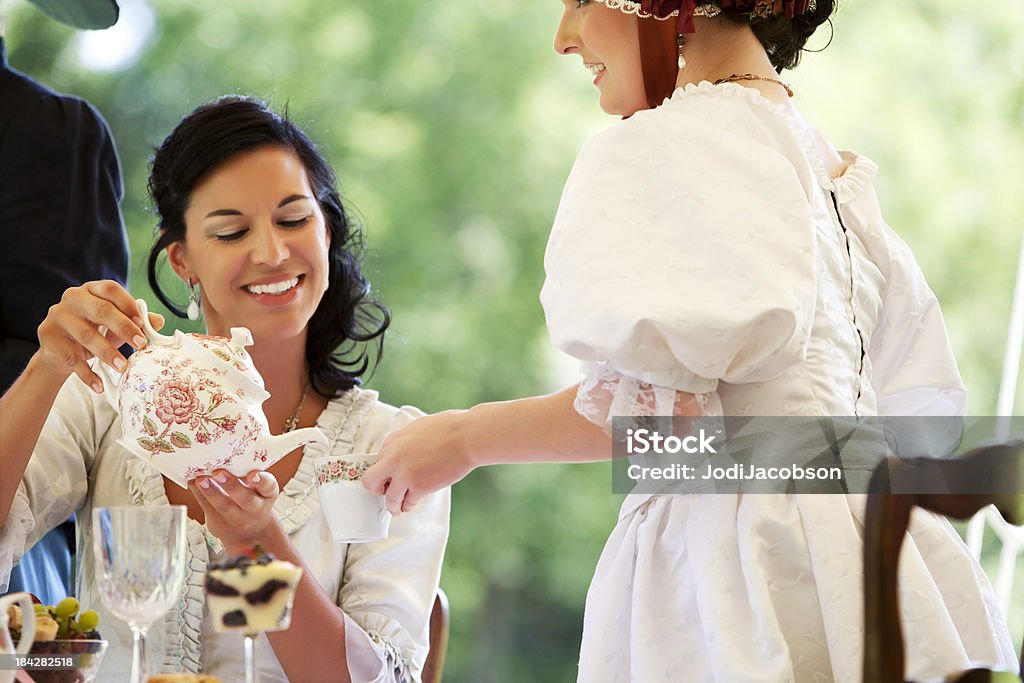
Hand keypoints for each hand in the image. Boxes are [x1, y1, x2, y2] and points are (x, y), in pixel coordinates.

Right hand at [35, 280, 163, 391]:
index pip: (110, 289)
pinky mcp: (48, 336)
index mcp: (92, 289)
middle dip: (124, 329)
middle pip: (101, 310)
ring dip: (107, 353)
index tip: (143, 324)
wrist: (61, 351)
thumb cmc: (95, 331)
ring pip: (86, 335)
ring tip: (123, 367)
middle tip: (141, 346)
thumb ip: (137, 322)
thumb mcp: (116, 325)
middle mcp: (73, 298)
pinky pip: (71, 357)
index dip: (128, 304)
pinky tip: (99, 386)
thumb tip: (159, 321)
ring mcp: (58, 316)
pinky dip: (87, 374)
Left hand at [190, 470, 279, 551]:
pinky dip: (199, 494)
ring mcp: (238, 519)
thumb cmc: (254, 499)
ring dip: (211, 492)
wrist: (250, 531)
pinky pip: (208, 509)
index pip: (268, 486)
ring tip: (201, 480)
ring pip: (224, 507)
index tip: (252, 475)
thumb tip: (228, 454)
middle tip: (218, 473)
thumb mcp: (260, 488)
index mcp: (267, 494)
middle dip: (231, 486)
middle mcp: (255, 508)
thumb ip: (250, 474)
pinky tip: (193, 483)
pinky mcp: (220, 524)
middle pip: (245, 499)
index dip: (261, 481)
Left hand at [362, 410, 477, 514]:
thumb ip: (404, 442)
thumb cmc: (449, 428)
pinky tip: (411, 504)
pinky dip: (409, 505)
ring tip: (398, 508)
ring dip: (394, 505)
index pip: (377, 462)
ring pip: (389, 499)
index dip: (384, 472)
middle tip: (386, 492)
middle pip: (370, 482)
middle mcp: (393, 459)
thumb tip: (402, 452)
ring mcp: (405, 475)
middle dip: (378, 489)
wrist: (467, 436)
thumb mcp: (417, 428)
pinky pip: (407, 503)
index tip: (388, 478)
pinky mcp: (419, 487)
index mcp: (392, 442)